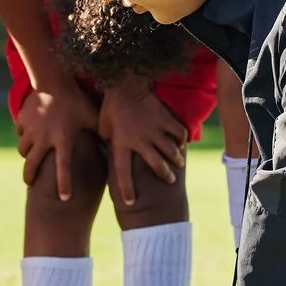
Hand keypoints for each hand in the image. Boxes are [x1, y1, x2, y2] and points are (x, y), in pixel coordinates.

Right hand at [13, 81, 99, 201]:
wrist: (54, 79)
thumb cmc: (77, 100)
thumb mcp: (92, 116)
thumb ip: (101, 132)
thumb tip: (117, 146)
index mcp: (63, 139)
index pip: (63, 167)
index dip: (64, 184)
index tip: (64, 198)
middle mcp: (44, 138)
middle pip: (32, 165)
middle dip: (30, 176)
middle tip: (30, 182)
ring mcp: (31, 129)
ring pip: (23, 150)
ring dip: (27, 155)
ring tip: (31, 157)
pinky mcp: (22, 120)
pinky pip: (20, 133)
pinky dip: (24, 136)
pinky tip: (30, 134)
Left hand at [97, 82, 185, 208]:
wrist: (124, 83)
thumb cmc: (110, 106)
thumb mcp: (103, 128)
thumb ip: (109, 142)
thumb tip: (108, 152)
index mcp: (122, 144)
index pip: (123, 173)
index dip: (127, 189)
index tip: (130, 202)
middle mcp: (140, 140)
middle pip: (157, 165)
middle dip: (165, 175)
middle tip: (170, 180)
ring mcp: (154, 130)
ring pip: (171, 150)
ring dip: (176, 158)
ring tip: (178, 162)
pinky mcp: (164, 119)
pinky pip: (178, 133)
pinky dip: (181, 138)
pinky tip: (182, 141)